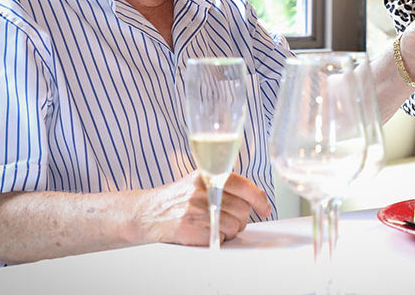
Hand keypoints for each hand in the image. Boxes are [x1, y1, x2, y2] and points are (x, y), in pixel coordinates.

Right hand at [137, 171, 270, 246]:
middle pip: (243, 209)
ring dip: (231, 229)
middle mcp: (203, 191)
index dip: (259, 199)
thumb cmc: (179, 197)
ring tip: (217, 225)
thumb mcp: (202, 181)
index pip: (244, 186)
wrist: (149, 212)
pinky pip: (221, 237)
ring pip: (235, 225)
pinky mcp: (190, 228)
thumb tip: (258, 196)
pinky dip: (220, 238)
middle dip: (242, 217)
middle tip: (231, 218)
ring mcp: (196, 210)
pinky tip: (209, 232)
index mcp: (209, 175)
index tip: (265, 208)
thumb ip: (228, 184)